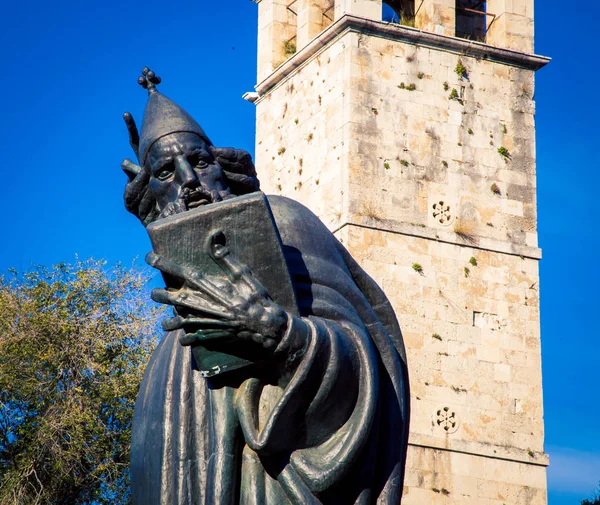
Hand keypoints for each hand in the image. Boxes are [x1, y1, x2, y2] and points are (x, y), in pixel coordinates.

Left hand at [146, 231, 287, 351]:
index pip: (183, 273)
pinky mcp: (212, 336)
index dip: (164, 264)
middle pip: (176, 299)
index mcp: (211, 288)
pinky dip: (188, 339)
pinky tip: (184, 339)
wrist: (266, 328)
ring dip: (171, 322)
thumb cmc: (256, 299)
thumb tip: (214, 238)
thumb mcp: (243, 275)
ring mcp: (207, 322)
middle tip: (154, 294)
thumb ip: (225, 258)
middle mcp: (205, 305)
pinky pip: (194, 339)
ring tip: (165, 323)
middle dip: (162, 296)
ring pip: (182, 321)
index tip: (149, 257)